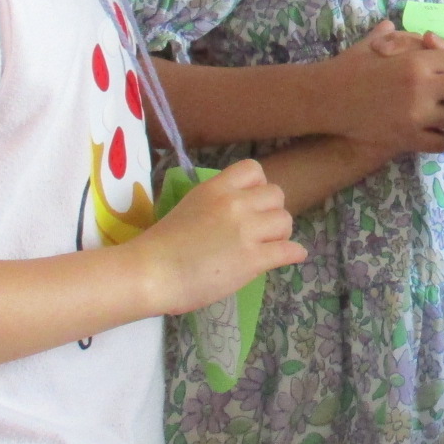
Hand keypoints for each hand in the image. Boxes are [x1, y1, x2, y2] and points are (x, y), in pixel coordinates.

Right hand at [141, 159, 303, 314]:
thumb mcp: (189, 207)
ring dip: (280, 234)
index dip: (258, 186)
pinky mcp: (253, 259)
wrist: (150, 273)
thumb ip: (215, 204)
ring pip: (286, 221)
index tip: (250, 203)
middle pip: (276, 195)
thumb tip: (236, 213)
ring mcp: (246, 231)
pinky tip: (287, 257)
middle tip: (259, 230)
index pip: (254, 170)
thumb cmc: (160, 245)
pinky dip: (292, 254)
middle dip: (270, 212)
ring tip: (266, 246)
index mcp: (215, 188)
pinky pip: (290, 250)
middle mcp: (235, 203)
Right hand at [322, 22, 443, 153]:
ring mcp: (417, 117)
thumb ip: (401, 37)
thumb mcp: (376, 44)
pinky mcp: (407, 139)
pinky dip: (440, 137)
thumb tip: (417, 32)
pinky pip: (441, 143)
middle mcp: (423, 89)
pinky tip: (432, 128)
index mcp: (417, 61)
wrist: (325, 99)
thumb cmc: (350, 66)